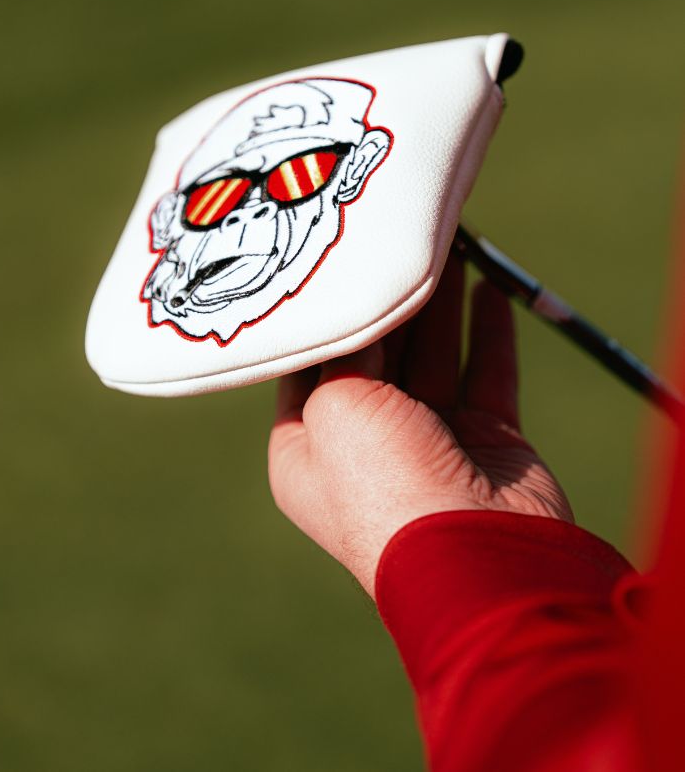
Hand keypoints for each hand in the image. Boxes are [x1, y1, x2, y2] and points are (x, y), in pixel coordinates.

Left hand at [268, 253, 572, 597]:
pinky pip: (486, 372)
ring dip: (440, 304)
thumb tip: (356, 300)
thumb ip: (344, 347)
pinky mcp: (486, 441)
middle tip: (400, 237)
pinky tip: (488, 287)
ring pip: (433, 356)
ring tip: (447, 245)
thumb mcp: (334, 405)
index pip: (309, 364)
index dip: (327, 312)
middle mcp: (364, 447)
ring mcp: (430, 444)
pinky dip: (488, 330)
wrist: (476, 559)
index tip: (338, 257)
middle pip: (376, 353)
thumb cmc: (382, 487)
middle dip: (389, 297)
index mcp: (307, 449)